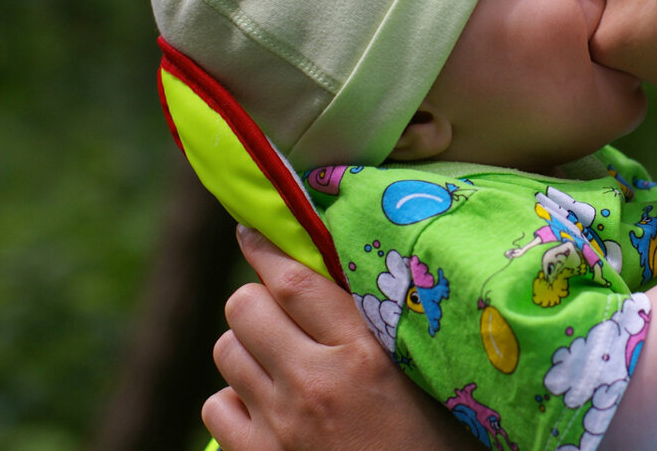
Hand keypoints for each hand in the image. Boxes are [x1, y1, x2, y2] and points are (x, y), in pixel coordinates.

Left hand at [203, 226, 474, 450]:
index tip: (252, 228)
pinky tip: (265, 402)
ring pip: (226, 352)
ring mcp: (281, 425)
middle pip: (245, 307)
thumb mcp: (427, 375)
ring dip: (246, 345)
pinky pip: (217, 407)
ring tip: (276, 354)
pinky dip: (234, 398)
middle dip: (256, 297)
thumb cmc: (440, 442)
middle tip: (278, 305)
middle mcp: (315, 383)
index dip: (265, 246)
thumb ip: (391, 327)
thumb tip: (356, 272)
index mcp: (364, 354)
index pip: (293, 281)